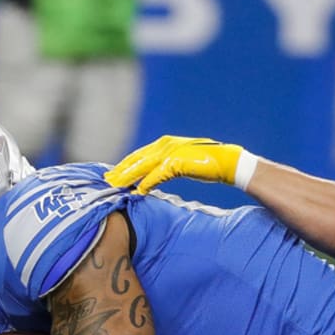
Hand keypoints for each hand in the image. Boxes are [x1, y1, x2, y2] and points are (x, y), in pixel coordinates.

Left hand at [105, 136, 245, 194]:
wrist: (227, 162)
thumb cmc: (207, 164)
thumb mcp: (183, 163)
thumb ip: (166, 167)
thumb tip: (154, 178)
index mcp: (165, 143)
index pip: (139, 155)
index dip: (125, 165)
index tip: (113, 174)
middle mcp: (165, 145)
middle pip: (136, 159)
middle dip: (120, 170)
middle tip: (106, 181)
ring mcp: (171, 153)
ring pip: (143, 166)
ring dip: (128, 177)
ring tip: (116, 186)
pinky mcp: (178, 163)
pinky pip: (157, 175)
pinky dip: (147, 183)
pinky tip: (138, 191)